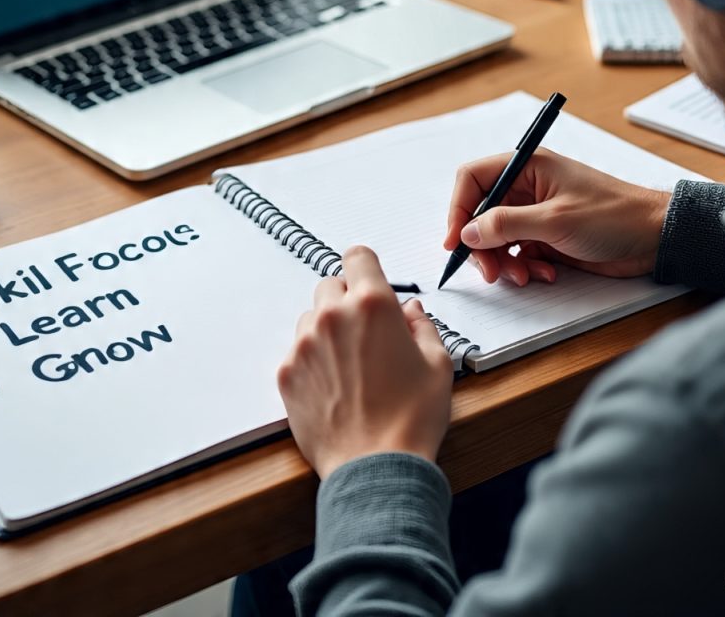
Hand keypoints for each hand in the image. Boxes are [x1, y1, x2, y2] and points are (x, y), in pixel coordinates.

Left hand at [277, 246, 453, 480]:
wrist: (376, 468)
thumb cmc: (410, 420)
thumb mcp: (438, 366)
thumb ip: (423, 327)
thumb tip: (411, 313)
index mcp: (373, 305)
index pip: (357, 256)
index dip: (366, 267)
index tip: (369, 280)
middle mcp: (334, 316)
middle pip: (331, 285)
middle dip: (347, 300)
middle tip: (366, 331)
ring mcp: (305, 344)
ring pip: (311, 317)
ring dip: (328, 329)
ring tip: (351, 364)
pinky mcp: (287, 372)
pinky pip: (297, 351)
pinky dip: (313, 360)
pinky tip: (335, 386)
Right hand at [444, 148, 670, 285]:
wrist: (655, 238)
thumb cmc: (614, 216)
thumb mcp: (554, 220)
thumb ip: (506, 225)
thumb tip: (467, 232)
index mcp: (527, 167)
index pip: (473, 179)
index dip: (458, 209)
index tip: (455, 241)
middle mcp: (526, 188)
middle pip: (481, 213)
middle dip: (481, 245)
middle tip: (490, 271)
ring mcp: (535, 214)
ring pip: (496, 238)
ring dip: (503, 261)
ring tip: (524, 276)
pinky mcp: (546, 238)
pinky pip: (517, 254)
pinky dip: (524, 267)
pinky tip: (545, 273)